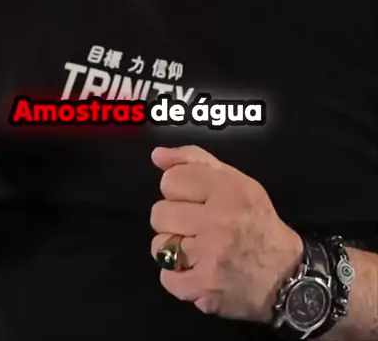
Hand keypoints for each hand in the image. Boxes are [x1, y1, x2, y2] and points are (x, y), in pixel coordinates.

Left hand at [150, 145, 302, 321]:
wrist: (285, 277)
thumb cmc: (256, 223)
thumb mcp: (236, 181)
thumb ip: (194, 161)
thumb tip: (157, 155)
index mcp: (228, 189)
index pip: (171, 180)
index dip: (177, 189)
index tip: (192, 200)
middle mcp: (218, 220)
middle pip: (160, 213)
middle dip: (173, 220)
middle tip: (194, 226)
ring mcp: (209, 255)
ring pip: (159, 245)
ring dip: (173, 249)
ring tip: (195, 249)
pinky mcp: (203, 286)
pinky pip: (166, 277)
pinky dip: (177, 276)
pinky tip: (196, 270)